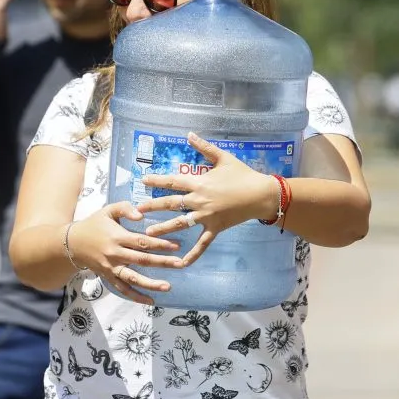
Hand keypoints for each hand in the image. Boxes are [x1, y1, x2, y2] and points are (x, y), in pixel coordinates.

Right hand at [67, 201, 183, 304]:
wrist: (72, 243)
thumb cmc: (94, 224)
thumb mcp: (108, 210)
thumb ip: (125, 208)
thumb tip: (141, 215)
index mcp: (117, 237)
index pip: (142, 241)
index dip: (159, 244)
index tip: (176, 245)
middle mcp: (115, 254)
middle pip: (141, 260)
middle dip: (162, 262)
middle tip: (180, 264)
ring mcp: (111, 268)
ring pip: (132, 278)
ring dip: (150, 284)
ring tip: (167, 287)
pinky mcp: (108, 277)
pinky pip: (122, 289)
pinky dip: (135, 296)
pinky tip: (150, 301)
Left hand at [136, 133, 279, 264]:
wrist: (260, 194)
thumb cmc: (242, 175)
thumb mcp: (223, 158)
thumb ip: (204, 147)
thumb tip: (189, 134)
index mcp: (199, 183)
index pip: (173, 181)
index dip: (156, 180)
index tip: (142, 181)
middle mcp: (199, 201)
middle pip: (171, 203)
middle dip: (153, 206)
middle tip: (137, 210)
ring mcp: (206, 216)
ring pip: (181, 223)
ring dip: (164, 228)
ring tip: (148, 234)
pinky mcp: (215, 228)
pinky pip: (202, 243)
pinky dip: (192, 254)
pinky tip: (181, 263)